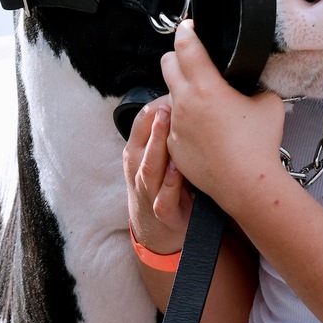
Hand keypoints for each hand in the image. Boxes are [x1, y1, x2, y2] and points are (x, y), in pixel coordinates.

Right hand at [123, 96, 191, 255]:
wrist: (157, 232)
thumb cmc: (161, 183)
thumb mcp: (157, 155)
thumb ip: (166, 131)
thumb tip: (186, 96)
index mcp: (136, 151)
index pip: (140, 121)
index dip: (156, 105)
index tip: (174, 91)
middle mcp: (138, 169)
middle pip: (143, 141)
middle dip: (155, 124)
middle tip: (169, 105)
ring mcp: (148, 191)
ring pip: (149, 167)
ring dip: (159, 148)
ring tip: (170, 132)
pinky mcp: (164, 212)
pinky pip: (165, 197)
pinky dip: (171, 184)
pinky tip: (178, 170)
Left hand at [161, 19, 288, 212]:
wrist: (246, 184)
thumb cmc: (259, 145)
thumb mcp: (269, 103)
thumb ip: (256, 85)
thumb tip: (252, 82)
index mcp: (206, 86)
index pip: (186, 46)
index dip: (186, 31)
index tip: (189, 26)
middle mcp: (184, 102)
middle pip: (166, 64)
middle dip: (177, 56)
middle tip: (191, 57)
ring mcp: (175, 125)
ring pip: (170, 95)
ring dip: (182, 90)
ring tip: (203, 99)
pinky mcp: (173, 145)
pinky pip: (174, 122)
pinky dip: (185, 119)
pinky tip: (204, 129)